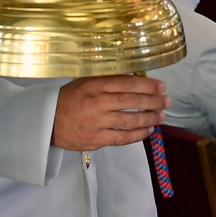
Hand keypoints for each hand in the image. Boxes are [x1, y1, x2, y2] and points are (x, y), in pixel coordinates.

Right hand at [51, 74, 170, 150]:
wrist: (49, 121)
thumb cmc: (70, 98)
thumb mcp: (85, 81)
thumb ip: (107, 79)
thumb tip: (135, 76)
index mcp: (94, 85)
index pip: (126, 83)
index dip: (146, 85)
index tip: (161, 86)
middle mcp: (96, 103)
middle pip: (131, 102)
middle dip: (153, 101)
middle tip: (167, 101)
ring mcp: (97, 123)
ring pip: (129, 120)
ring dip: (149, 118)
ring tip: (161, 116)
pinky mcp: (96, 139)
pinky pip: (122, 138)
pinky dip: (138, 135)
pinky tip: (149, 130)